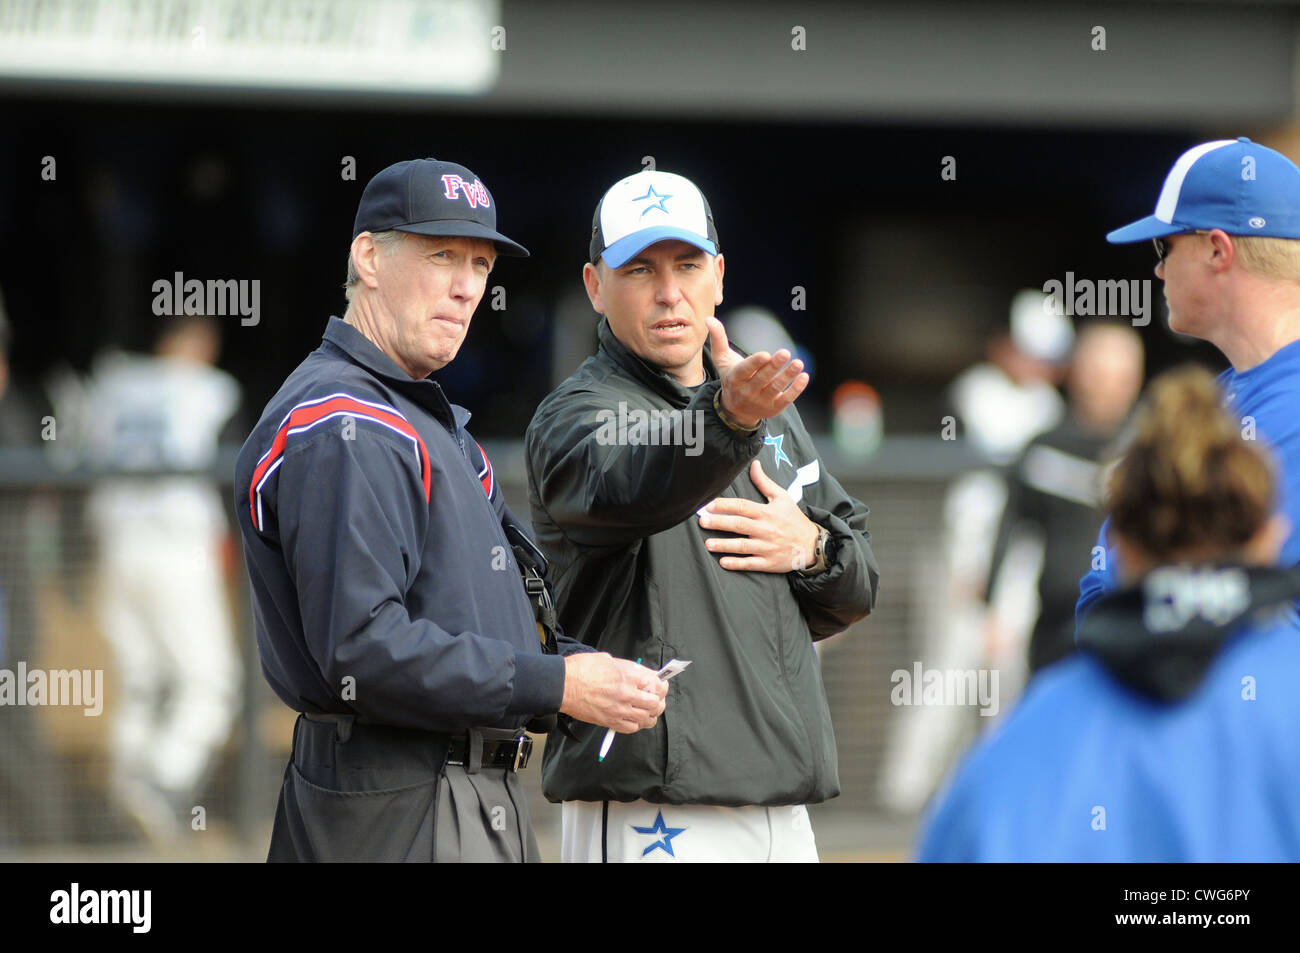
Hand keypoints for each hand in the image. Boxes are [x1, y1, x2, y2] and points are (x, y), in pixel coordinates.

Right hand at [560, 653, 667, 733]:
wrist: (563, 685)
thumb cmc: (581, 669)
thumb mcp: (608, 659)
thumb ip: (626, 668)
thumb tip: (637, 674)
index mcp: (628, 676)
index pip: (656, 683)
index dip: (661, 684)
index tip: (660, 685)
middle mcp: (627, 694)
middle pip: (655, 703)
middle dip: (659, 701)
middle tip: (656, 699)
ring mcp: (619, 710)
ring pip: (646, 718)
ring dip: (650, 715)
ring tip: (648, 711)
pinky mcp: (609, 721)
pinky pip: (631, 728)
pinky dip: (636, 725)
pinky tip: (634, 719)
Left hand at [699, 460, 821, 572]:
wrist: (812, 544)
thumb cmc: (794, 519)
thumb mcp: (782, 498)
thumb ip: (764, 482)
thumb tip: (754, 464)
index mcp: (766, 512)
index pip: (742, 506)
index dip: (725, 505)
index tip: (708, 505)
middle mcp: (765, 529)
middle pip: (739, 525)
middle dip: (720, 523)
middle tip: (703, 521)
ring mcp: (767, 547)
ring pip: (743, 546)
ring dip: (725, 545)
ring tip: (708, 544)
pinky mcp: (769, 563)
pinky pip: (751, 564)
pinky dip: (737, 564)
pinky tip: (723, 562)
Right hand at [708, 317, 807, 427]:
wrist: (736, 411)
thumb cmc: (731, 378)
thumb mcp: (722, 360)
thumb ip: (718, 339)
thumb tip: (709, 319)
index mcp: (735, 378)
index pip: (745, 370)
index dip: (755, 363)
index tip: (765, 354)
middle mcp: (747, 391)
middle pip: (762, 378)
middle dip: (774, 366)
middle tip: (785, 352)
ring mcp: (761, 401)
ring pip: (776, 388)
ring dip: (788, 376)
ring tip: (798, 363)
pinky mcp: (774, 408)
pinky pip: (786, 398)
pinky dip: (796, 389)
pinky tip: (804, 377)